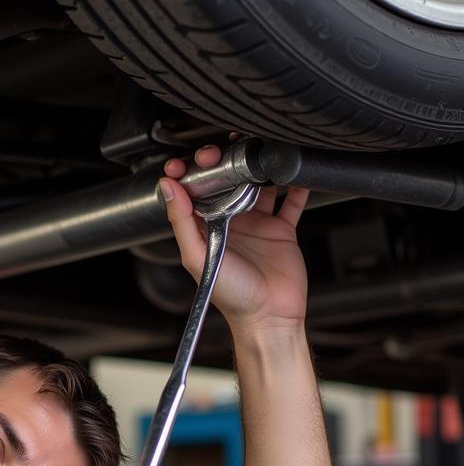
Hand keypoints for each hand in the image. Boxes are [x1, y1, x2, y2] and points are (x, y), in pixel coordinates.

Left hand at [158, 145, 309, 334]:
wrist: (268, 316)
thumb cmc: (230, 295)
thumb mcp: (198, 257)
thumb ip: (181, 222)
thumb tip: (168, 188)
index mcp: (205, 228)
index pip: (192, 192)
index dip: (188, 173)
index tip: (185, 161)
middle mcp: (229, 223)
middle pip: (226, 182)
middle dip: (222, 162)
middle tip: (221, 150)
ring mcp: (256, 224)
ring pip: (258, 185)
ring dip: (258, 167)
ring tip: (257, 149)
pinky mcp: (282, 230)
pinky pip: (291, 201)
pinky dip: (296, 185)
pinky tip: (297, 171)